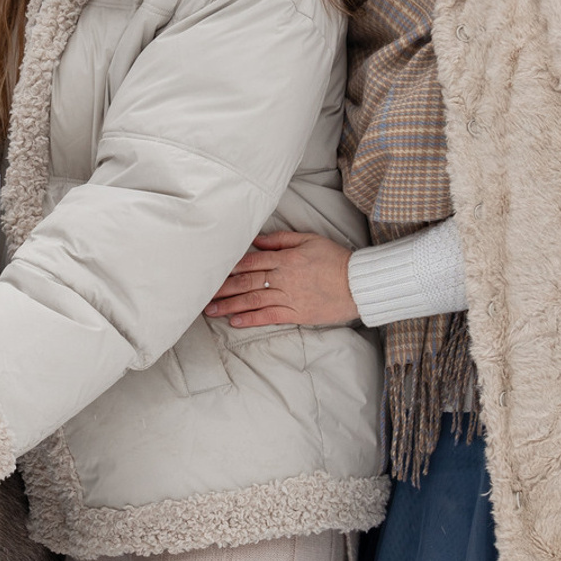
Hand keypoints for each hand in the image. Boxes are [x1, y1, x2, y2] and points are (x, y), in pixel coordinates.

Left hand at [204, 230, 357, 327]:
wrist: (358, 283)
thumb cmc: (335, 258)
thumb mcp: (309, 239)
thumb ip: (281, 239)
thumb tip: (257, 241)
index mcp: (285, 258)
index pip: (250, 262)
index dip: (229, 267)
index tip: (212, 271)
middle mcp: (284, 277)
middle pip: (246, 282)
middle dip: (222, 288)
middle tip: (202, 294)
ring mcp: (289, 296)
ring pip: (253, 300)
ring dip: (230, 305)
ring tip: (210, 310)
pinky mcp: (297, 313)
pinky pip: (269, 316)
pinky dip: (251, 319)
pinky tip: (235, 321)